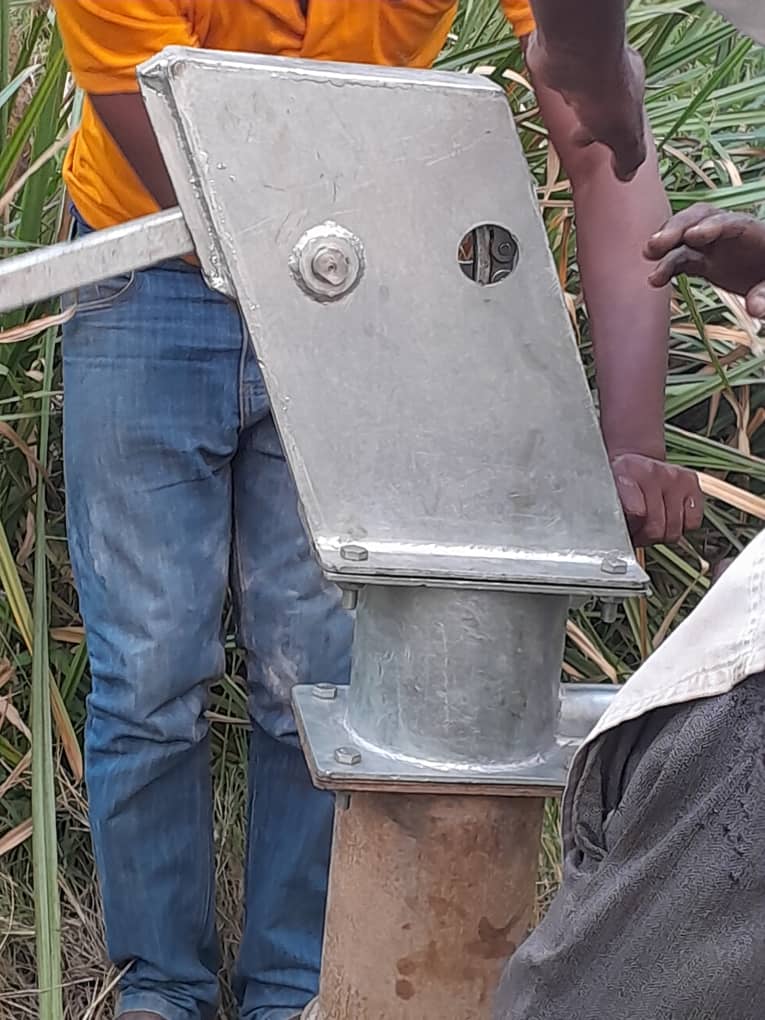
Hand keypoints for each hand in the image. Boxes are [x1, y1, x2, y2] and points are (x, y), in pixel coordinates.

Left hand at [525, 34, 646, 181]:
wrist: (575, 58)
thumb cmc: (605, 95)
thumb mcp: (624, 137)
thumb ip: (628, 156)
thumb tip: (627, 175)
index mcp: (631, 87)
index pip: (627, 115)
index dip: (617, 135)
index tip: (608, 152)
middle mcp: (610, 72)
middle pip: (602, 102)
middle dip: (592, 123)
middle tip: (580, 140)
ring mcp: (582, 65)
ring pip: (580, 90)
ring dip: (575, 107)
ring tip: (564, 124)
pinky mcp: (556, 62)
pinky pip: (556, 79)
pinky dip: (555, 92)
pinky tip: (547, 102)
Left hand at [610, 453, 703, 546]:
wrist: (634, 465)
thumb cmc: (617, 488)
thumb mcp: (604, 500)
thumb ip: (609, 516)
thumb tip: (614, 536)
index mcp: (623, 475)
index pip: (635, 510)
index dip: (633, 526)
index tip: (628, 532)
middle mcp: (651, 471)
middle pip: (656, 528)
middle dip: (644, 536)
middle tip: (636, 529)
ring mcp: (674, 475)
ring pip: (674, 530)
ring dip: (661, 534)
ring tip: (649, 522)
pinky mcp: (691, 481)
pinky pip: (692, 523)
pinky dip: (682, 526)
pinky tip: (668, 515)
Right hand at [645, 204, 764, 317]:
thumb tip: (755, 308)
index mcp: (756, 234)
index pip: (731, 222)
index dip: (711, 227)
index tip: (691, 237)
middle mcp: (731, 236)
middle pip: (702, 218)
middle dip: (678, 227)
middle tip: (657, 243)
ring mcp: (715, 248)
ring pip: (685, 236)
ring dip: (666, 244)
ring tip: (648, 255)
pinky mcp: (704, 263)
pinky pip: (682, 259)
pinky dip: (667, 265)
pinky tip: (654, 278)